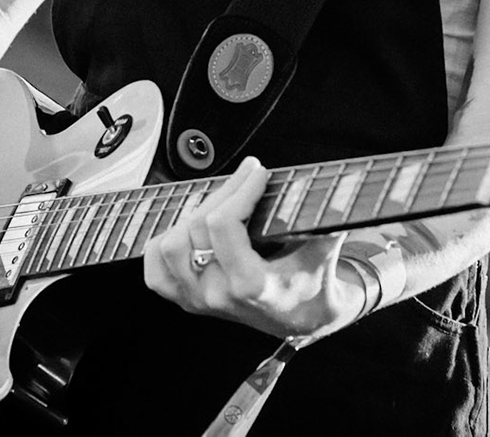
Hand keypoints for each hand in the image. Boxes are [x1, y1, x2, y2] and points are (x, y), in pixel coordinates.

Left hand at [141, 157, 364, 339]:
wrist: (304, 319)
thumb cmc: (315, 284)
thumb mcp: (324, 251)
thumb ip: (324, 218)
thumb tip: (334, 184)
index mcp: (250, 285)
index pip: (223, 225)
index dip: (239, 189)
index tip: (258, 172)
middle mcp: (218, 296)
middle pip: (196, 227)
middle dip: (224, 191)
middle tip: (247, 175)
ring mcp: (198, 301)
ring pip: (169, 244)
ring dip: (193, 214)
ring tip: (222, 199)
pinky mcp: (187, 300)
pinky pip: (155, 269)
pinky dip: (164, 242)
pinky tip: (188, 226)